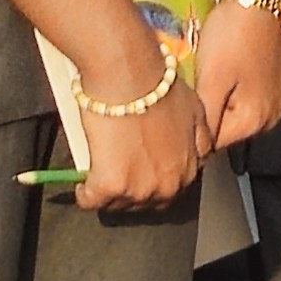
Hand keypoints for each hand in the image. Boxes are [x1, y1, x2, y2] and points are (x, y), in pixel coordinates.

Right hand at [69, 49, 209, 214]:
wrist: (129, 74)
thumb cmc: (157, 85)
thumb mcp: (195, 110)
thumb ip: (199, 137)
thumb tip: (198, 151)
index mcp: (189, 169)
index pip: (169, 191)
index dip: (149, 181)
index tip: (136, 173)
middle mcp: (169, 185)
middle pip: (144, 204)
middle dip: (129, 191)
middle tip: (114, 173)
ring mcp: (141, 189)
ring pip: (118, 205)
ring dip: (107, 194)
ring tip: (96, 176)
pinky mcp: (111, 186)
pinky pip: (91, 201)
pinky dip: (84, 194)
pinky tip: (81, 184)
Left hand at [192, 0, 280, 151]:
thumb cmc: (233, 35)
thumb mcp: (211, 80)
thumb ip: (206, 120)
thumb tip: (199, 149)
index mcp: (256, 119)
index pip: (215, 143)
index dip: (194, 130)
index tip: (181, 111)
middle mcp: (275, 113)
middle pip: (231, 125)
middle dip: (212, 112)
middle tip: (195, 85)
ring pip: (243, 107)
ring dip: (226, 97)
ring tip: (213, 71)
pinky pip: (257, 89)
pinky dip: (242, 82)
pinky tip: (233, 62)